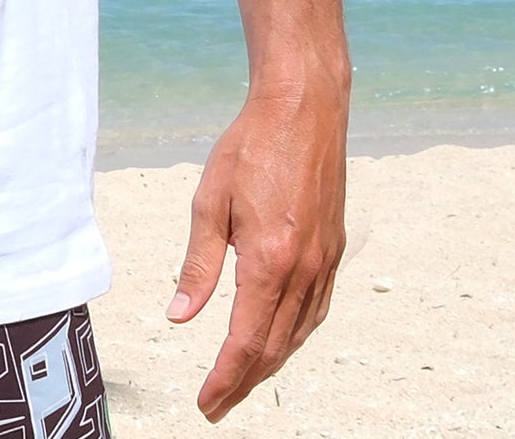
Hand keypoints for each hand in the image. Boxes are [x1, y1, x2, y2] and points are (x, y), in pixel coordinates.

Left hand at [168, 77, 347, 420]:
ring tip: (241, 380)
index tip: (206, 402)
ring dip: (269, 363)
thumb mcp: (210, 200)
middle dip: (244, 382)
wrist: (305, 111)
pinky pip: (315, 311)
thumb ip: (198, 263)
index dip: (225, 378)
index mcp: (269, 260)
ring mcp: (325, 264)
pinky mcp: (334, 252)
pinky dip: (293, 335)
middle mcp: (304, 271)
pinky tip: (277, 339)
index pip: (246, 340)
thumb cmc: (251, 147)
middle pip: (273, 347)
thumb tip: (180, 315)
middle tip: (217, 404)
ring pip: (298, 334)